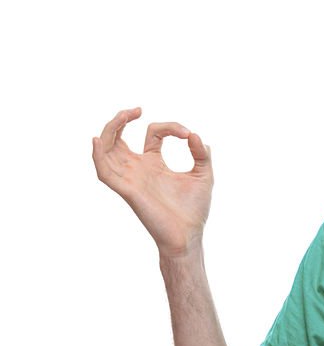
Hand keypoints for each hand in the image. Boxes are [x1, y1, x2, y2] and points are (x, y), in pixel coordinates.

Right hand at [92, 107, 212, 256]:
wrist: (189, 236)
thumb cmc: (193, 210)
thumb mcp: (203, 175)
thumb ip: (201, 154)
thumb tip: (194, 134)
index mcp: (154, 163)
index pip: (153, 133)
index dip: (169, 127)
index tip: (187, 134)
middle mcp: (138, 168)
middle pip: (118, 138)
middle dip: (121, 119)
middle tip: (136, 109)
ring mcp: (130, 178)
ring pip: (107, 149)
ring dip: (111, 130)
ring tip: (125, 115)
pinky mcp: (127, 190)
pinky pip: (104, 172)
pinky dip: (98, 156)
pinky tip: (98, 140)